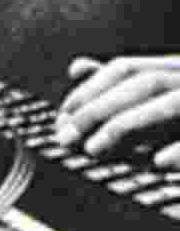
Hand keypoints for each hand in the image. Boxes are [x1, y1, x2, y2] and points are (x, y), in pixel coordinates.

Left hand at [55, 56, 179, 165]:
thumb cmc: (179, 119)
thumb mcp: (153, 98)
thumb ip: (117, 85)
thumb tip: (76, 68)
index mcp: (175, 70)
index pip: (125, 69)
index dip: (89, 90)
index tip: (62, 116)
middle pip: (144, 83)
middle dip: (98, 109)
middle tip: (66, 138)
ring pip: (171, 105)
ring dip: (125, 125)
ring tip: (92, 149)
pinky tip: (159, 162)